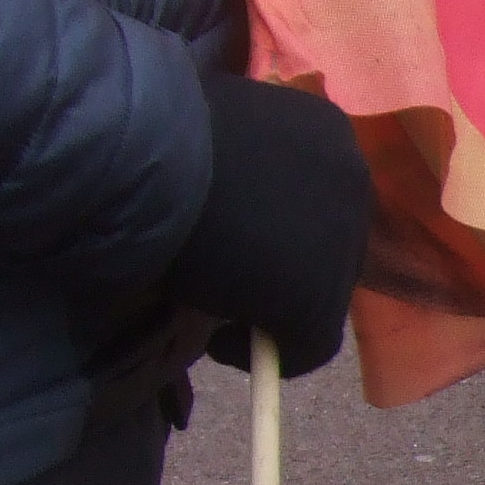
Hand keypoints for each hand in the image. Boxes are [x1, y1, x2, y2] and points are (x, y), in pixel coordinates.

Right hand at [174, 76, 373, 377]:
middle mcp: (352, 178)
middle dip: (286, 267)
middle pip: (329, 244)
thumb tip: (243, 211)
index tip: (245, 245)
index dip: (284, 228)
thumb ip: (246, 170)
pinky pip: (308, 346)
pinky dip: (270, 354)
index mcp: (328, 129)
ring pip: (322, 295)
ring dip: (274, 308)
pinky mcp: (318, 300)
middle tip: (233, 284)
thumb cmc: (153, 134)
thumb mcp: (216, 140)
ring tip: (220, 317)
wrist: (131, 152)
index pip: (320, 196)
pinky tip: (220, 346)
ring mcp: (343, 241)